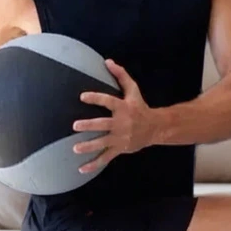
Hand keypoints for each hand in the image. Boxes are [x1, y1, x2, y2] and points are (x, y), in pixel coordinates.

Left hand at [72, 59, 154, 173]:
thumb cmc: (140, 107)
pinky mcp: (120, 149)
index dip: (96, 98)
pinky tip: (82, 168)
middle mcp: (122, 124)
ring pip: (103, 143)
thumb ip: (121, 76)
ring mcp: (120, 138)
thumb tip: (108, 61)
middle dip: (90, 125)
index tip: (82, 97)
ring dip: (89, 146)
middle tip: (75, 125)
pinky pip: (106, 157)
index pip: (108, 101)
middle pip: (104, 125)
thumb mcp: (133, 90)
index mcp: (123, 108)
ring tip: (75, 148)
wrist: (155, 128)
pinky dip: (94, 164)